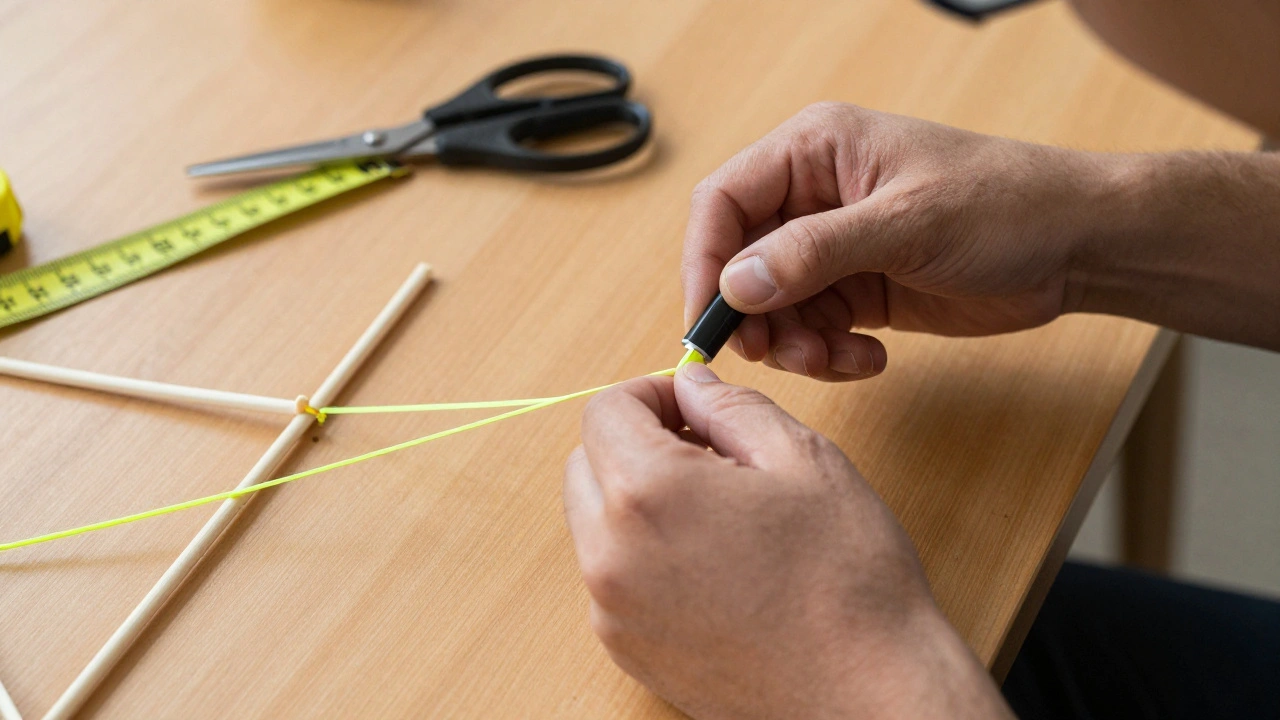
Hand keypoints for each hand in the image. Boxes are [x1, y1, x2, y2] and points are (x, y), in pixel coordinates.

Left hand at [563, 363, 1012, 718]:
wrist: (867, 694)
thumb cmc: (847, 579)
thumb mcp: (803, 460)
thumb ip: (732, 408)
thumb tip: (691, 387)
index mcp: (649, 492)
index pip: (605, 411)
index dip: (651, 393)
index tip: (690, 405)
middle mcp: (612, 554)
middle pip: (586, 464)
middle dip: (636, 443)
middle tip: (706, 452)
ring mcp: (612, 610)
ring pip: (593, 522)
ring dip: (635, 499)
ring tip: (715, 511)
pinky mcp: (627, 649)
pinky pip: (612, 577)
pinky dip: (642, 554)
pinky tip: (711, 563)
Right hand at [683, 102, 1115, 379]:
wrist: (1078, 246)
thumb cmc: (1005, 205)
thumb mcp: (906, 224)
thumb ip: (814, 253)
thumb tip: (736, 284)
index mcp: (814, 150)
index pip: (723, 202)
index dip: (706, 262)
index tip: (711, 320)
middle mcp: (814, 196)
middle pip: (740, 262)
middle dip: (755, 316)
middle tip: (779, 355)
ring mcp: (835, 246)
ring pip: (773, 306)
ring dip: (794, 344)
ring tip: (837, 358)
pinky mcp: (858, 289)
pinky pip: (813, 329)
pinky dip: (828, 354)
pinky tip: (870, 357)